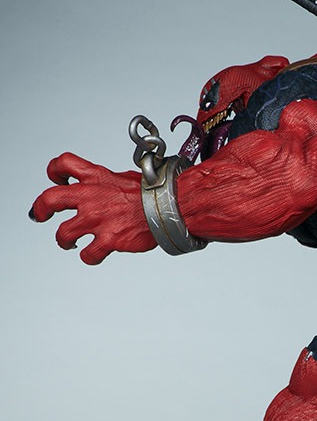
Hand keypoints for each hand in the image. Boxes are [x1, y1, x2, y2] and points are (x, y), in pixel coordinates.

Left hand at [31, 153, 156, 263]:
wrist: (171, 206)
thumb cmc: (154, 193)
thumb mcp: (125, 178)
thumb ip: (108, 183)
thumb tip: (106, 188)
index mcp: (96, 177)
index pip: (63, 164)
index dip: (54, 171)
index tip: (56, 179)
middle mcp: (90, 197)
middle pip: (50, 199)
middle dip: (40, 209)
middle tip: (40, 215)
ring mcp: (97, 220)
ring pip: (63, 233)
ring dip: (63, 240)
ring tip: (68, 242)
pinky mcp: (108, 240)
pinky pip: (88, 254)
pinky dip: (88, 257)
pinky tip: (93, 255)